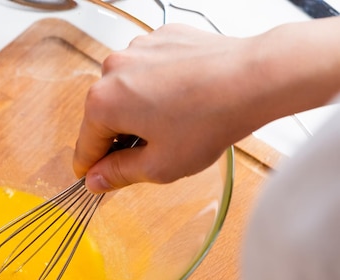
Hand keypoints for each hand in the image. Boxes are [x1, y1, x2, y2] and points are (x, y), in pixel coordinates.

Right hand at [73, 20, 339, 192]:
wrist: (254, 78)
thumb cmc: (209, 119)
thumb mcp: (159, 165)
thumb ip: (119, 174)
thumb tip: (96, 180)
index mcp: (103, 102)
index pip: (85, 145)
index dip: (92, 167)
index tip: (96, 177)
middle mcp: (113, 69)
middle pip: (104, 115)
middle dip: (121, 136)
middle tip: (151, 152)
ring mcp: (137, 49)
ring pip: (126, 90)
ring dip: (139, 109)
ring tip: (174, 122)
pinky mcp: (161, 38)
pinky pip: (148, 70)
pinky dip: (158, 85)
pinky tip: (183, 98)